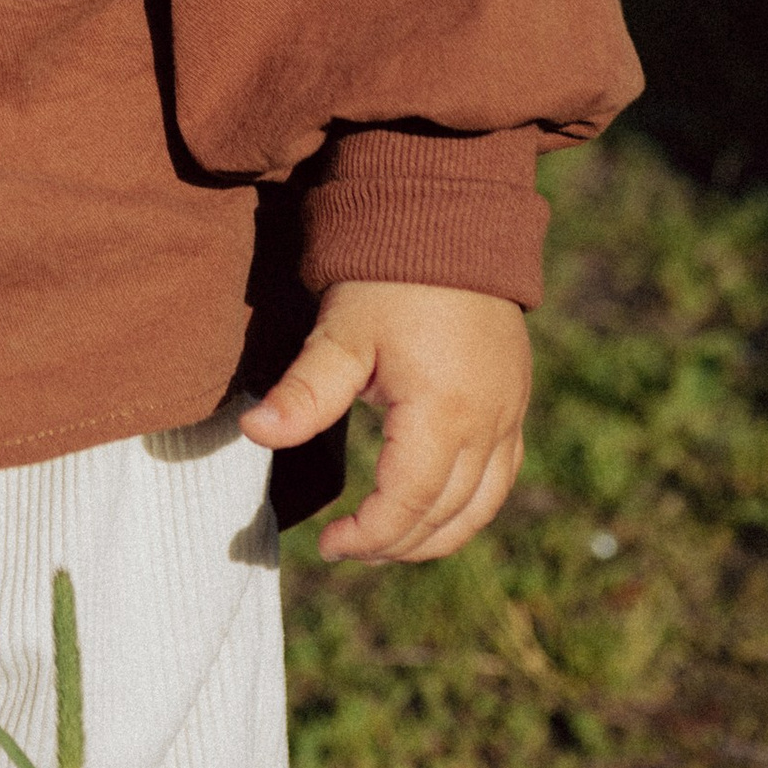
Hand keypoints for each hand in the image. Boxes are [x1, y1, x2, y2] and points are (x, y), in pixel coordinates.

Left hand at [240, 281, 530, 562]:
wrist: (451, 218)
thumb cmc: (391, 274)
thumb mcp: (342, 332)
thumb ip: (304, 392)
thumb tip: (253, 432)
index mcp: (444, 415)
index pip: (407, 505)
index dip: (368, 536)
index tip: (328, 546)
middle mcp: (487, 425)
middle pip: (446, 516)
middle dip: (396, 544)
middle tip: (347, 550)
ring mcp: (508, 414)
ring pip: (481, 506)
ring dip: (435, 535)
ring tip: (385, 543)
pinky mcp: (514, 401)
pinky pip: (500, 477)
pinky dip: (467, 507)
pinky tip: (433, 509)